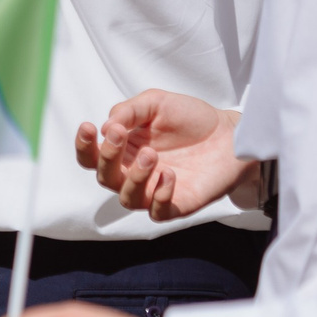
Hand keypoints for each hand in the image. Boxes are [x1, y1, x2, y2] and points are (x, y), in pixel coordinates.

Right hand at [74, 91, 256, 220]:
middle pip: (104, 177)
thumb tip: (105, 128)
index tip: (89, 127)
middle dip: (107, 157)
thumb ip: (128, 110)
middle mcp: (134, 173)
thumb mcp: (156, 103)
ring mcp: (155, 190)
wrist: (232, 134)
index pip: (92, 156)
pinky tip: (169, 175)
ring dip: (134, 177)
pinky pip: (158, 212)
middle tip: (121, 135)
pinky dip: (160, 196)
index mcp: (124, 150)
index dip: (84, 146)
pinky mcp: (177, 204)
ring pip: (127, 198)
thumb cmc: (192, 118)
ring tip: (152, 155)